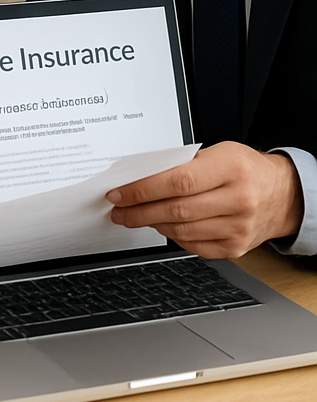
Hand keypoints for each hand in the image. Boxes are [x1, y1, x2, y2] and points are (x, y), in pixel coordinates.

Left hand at [106, 142, 303, 257]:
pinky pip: (193, 245)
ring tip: (133, 217)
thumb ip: (182, 165)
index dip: (142, 189)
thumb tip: (140, 177)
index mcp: (230, 168)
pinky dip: (172, 236)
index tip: (119, 193)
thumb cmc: (244, 169)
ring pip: (181, 230)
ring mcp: (238, 227)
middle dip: (138, 210)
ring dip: (151, 224)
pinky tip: (161, 226)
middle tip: (118, 209)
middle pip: (176, 209)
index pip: (177, 181)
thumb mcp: (217, 153)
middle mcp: (238, 199)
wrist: (282, 195)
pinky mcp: (236, 247)